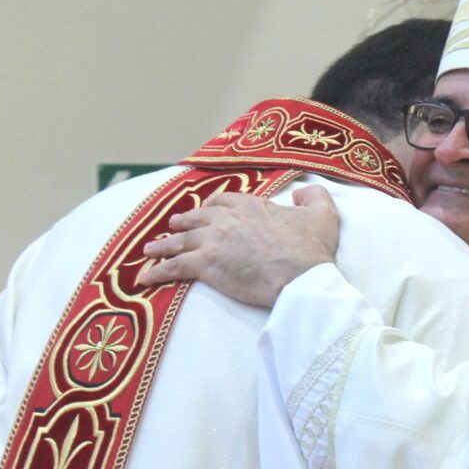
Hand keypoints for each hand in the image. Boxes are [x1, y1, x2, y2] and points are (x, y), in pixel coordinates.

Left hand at [137, 185, 338, 307]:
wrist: (300, 277)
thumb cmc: (311, 249)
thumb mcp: (323, 214)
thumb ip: (314, 195)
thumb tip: (302, 190)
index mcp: (250, 204)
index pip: (222, 199)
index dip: (211, 205)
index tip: (206, 209)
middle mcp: (226, 218)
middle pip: (196, 217)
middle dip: (183, 222)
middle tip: (173, 227)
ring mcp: (212, 240)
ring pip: (180, 240)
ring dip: (163, 245)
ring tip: (149, 250)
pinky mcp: (204, 264)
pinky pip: (173, 266)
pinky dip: (157, 271)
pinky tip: (145, 278)